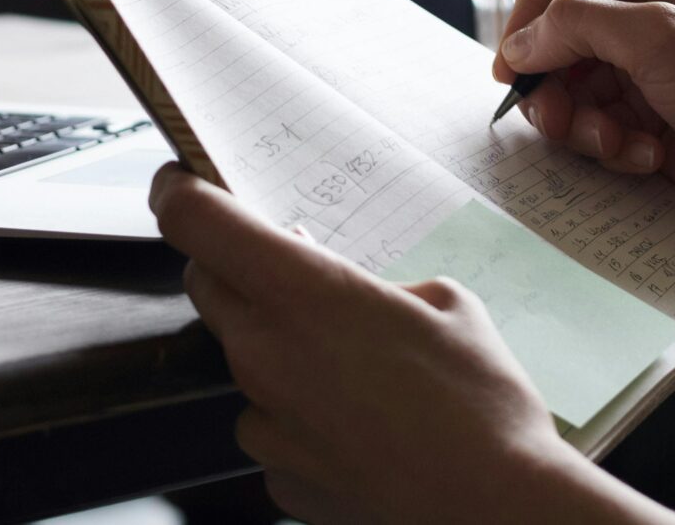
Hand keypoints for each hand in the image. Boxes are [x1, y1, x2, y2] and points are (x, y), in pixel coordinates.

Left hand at [151, 166, 649, 524]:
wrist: (495, 508)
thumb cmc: (482, 402)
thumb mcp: (445, 302)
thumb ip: (374, 286)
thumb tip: (349, 294)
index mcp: (304, 292)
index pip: (197, 222)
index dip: (179, 191)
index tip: (180, 181)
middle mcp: (266, 354)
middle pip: (207, 285)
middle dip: (233, 265)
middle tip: (286, 264)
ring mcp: (267, 423)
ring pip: (243, 359)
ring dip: (277, 347)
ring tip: (354, 365)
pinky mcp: (280, 477)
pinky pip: (271, 426)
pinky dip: (300, 415)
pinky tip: (359, 422)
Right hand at [492, 0, 674, 281]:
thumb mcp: (655, 38)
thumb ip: (576, 24)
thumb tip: (518, 44)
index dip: (526, 20)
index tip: (515, 69)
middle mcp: (642, 15)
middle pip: (553, 42)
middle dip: (554, 87)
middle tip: (562, 121)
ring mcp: (642, 70)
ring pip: (567, 92)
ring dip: (583, 124)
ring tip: (617, 142)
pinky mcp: (644, 120)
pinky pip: (594, 128)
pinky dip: (610, 146)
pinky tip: (648, 156)